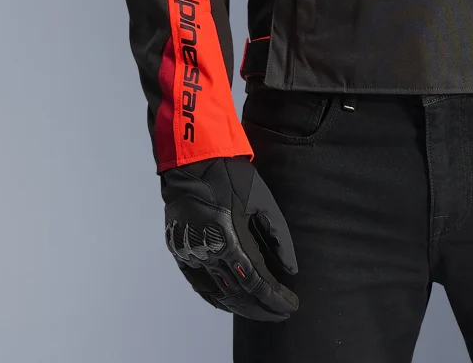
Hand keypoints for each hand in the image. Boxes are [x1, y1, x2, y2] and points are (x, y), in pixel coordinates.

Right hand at [161, 155, 298, 320]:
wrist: (193, 160)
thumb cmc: (230, 175)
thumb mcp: (262, 200)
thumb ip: (278, 237)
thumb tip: (290, 269)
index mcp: (230, 240)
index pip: (257, 282)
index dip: (275, 298)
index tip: (291, 305)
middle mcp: (208, 253)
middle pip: (238, 294)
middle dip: (263, 308)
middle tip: (282, 313)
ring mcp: (191, 254)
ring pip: (219, 294)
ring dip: (242, 307)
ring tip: (262, 311)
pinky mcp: (181, 251)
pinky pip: (200, 284)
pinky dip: (217, 298)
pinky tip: (230, 303)